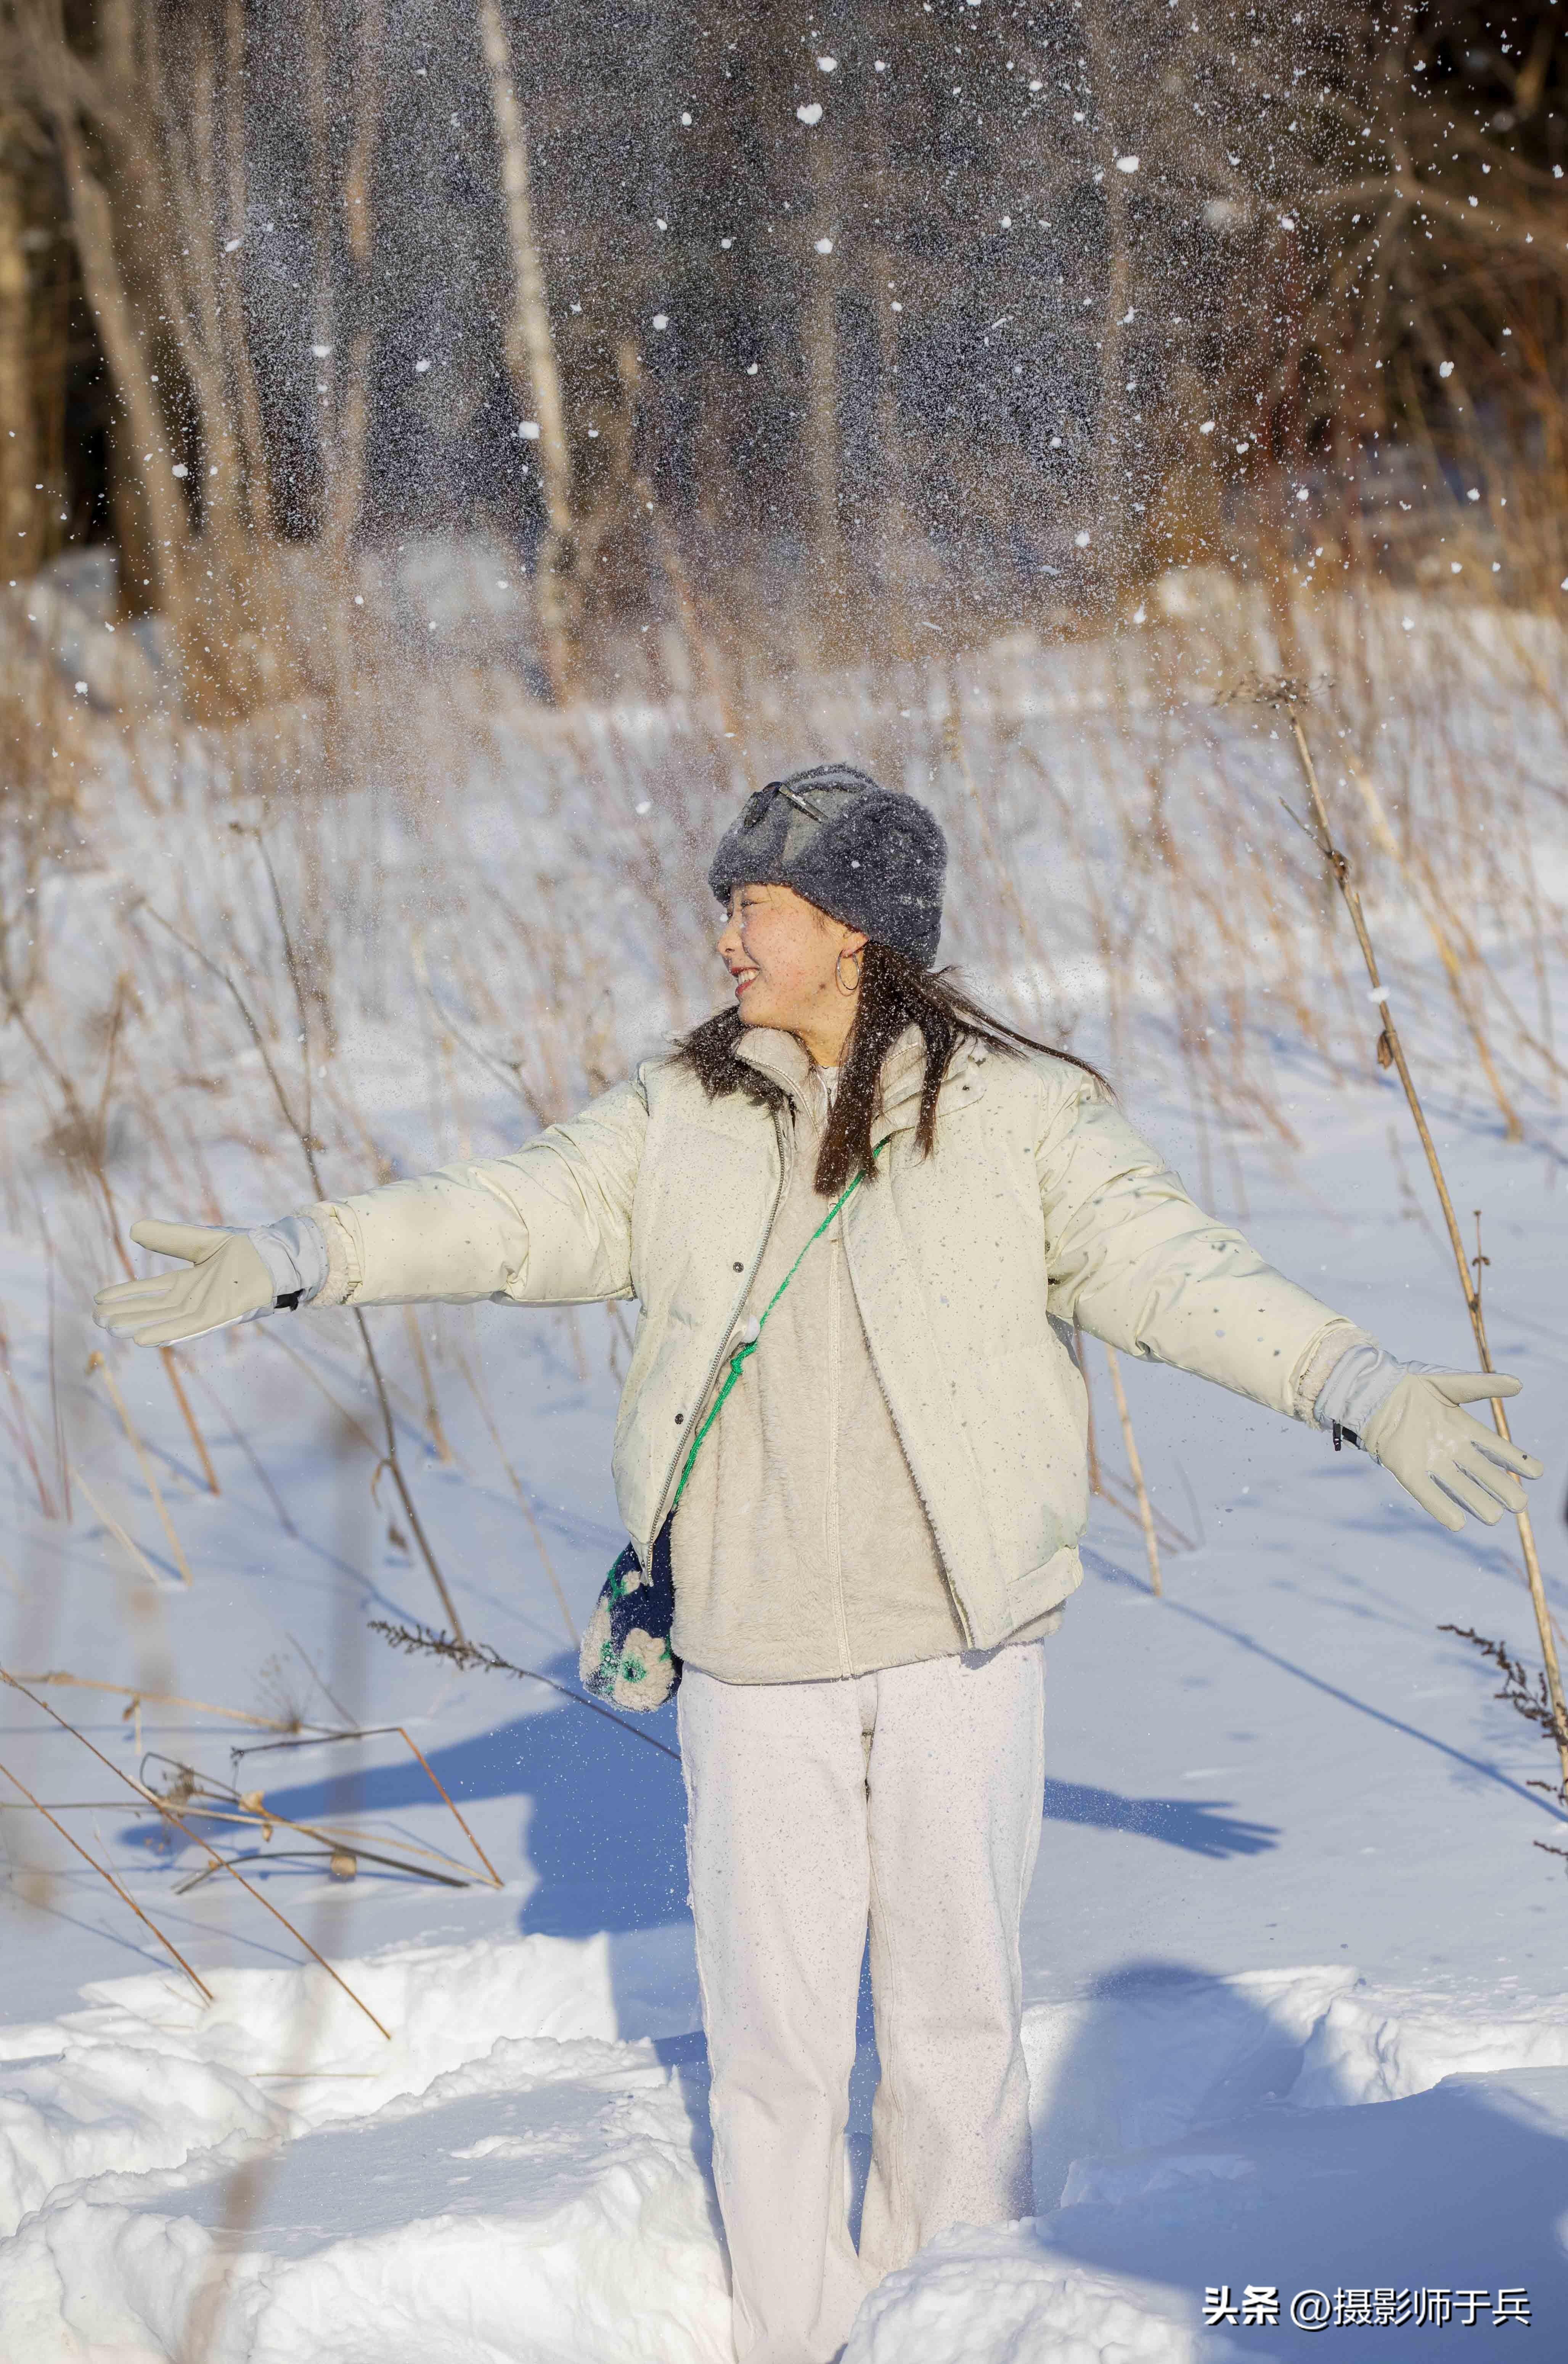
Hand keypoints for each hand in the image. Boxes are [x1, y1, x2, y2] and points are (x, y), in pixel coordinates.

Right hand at [93, 1221, 275, 1346]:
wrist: (278, 1255)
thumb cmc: (246, 1250)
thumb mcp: (200, 1242)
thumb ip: (169, 1238)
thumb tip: (134, 1229)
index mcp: (188, 1283)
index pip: (149, 1290)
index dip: (125, 1295)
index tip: (98, 1299)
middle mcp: (194, 1299)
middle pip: (152, 1309)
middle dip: (125, 1314)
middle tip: (96, 1319)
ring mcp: (207, 1308)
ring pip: (164, 1319)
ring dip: (138, 1325)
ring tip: (110, 1328)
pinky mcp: (222, 1314)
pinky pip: (190, 1326)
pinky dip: (166, 1332)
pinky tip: (142, 1339)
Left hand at [1361, 1371, 1541, 1531]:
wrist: (1377, 1392)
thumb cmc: (1415, 1386)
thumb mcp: (1451, 1384)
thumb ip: (1482, 1385)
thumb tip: (1518, 1383)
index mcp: (1466, 1431)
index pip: (1498, 1449)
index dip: (1517, 1461)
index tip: (1537, 1472)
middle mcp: (1453, 1451)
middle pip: (1483, 1474)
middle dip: (1502, 1489)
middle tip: (1518, 1503)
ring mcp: (1432, 1462)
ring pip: (1460, 1488)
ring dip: (1477, 1503)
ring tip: (1494, 1516)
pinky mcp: (1408, 1471)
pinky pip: (1427, 1493)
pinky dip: (1441, 1508)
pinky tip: (1457, 1523)